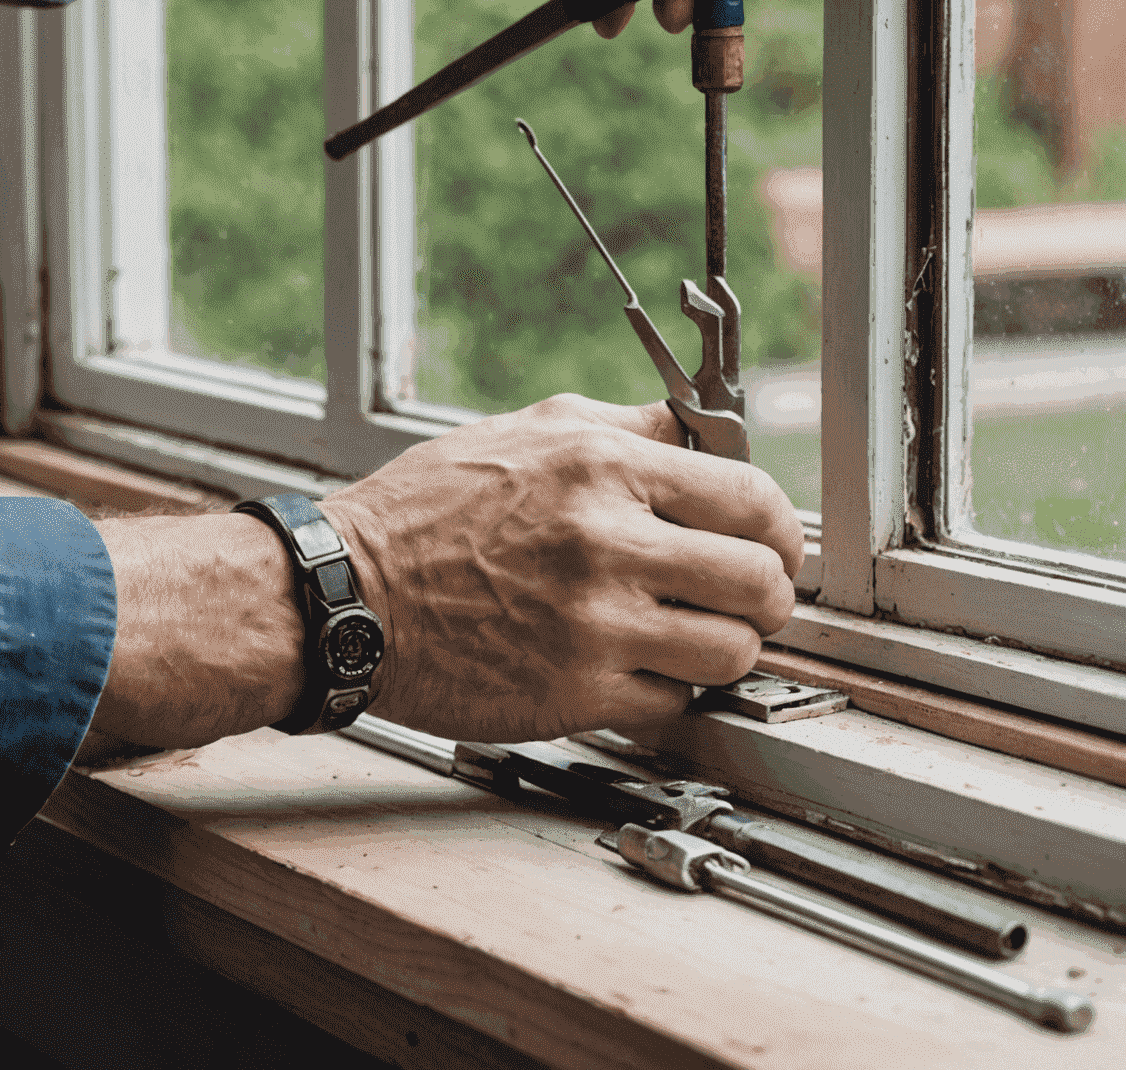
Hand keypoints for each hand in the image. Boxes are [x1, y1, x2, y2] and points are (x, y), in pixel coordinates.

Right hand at [74, 393, 801, 760]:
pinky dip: (665, 687)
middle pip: (761, 582)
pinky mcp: (575, 693)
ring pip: (731, 652)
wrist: (348, 595)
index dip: (779, 529)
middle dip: (766, 595)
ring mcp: (594, 623)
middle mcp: (605, 541)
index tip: (773, 544)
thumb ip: (619, 426)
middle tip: (745, 599)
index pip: (752, 498)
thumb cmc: (426, 510)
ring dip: (722, 648)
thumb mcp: (521, 431)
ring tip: (689, 636)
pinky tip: (630, 664)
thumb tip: (697, 431)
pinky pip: (673, 700)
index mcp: (600, 466)